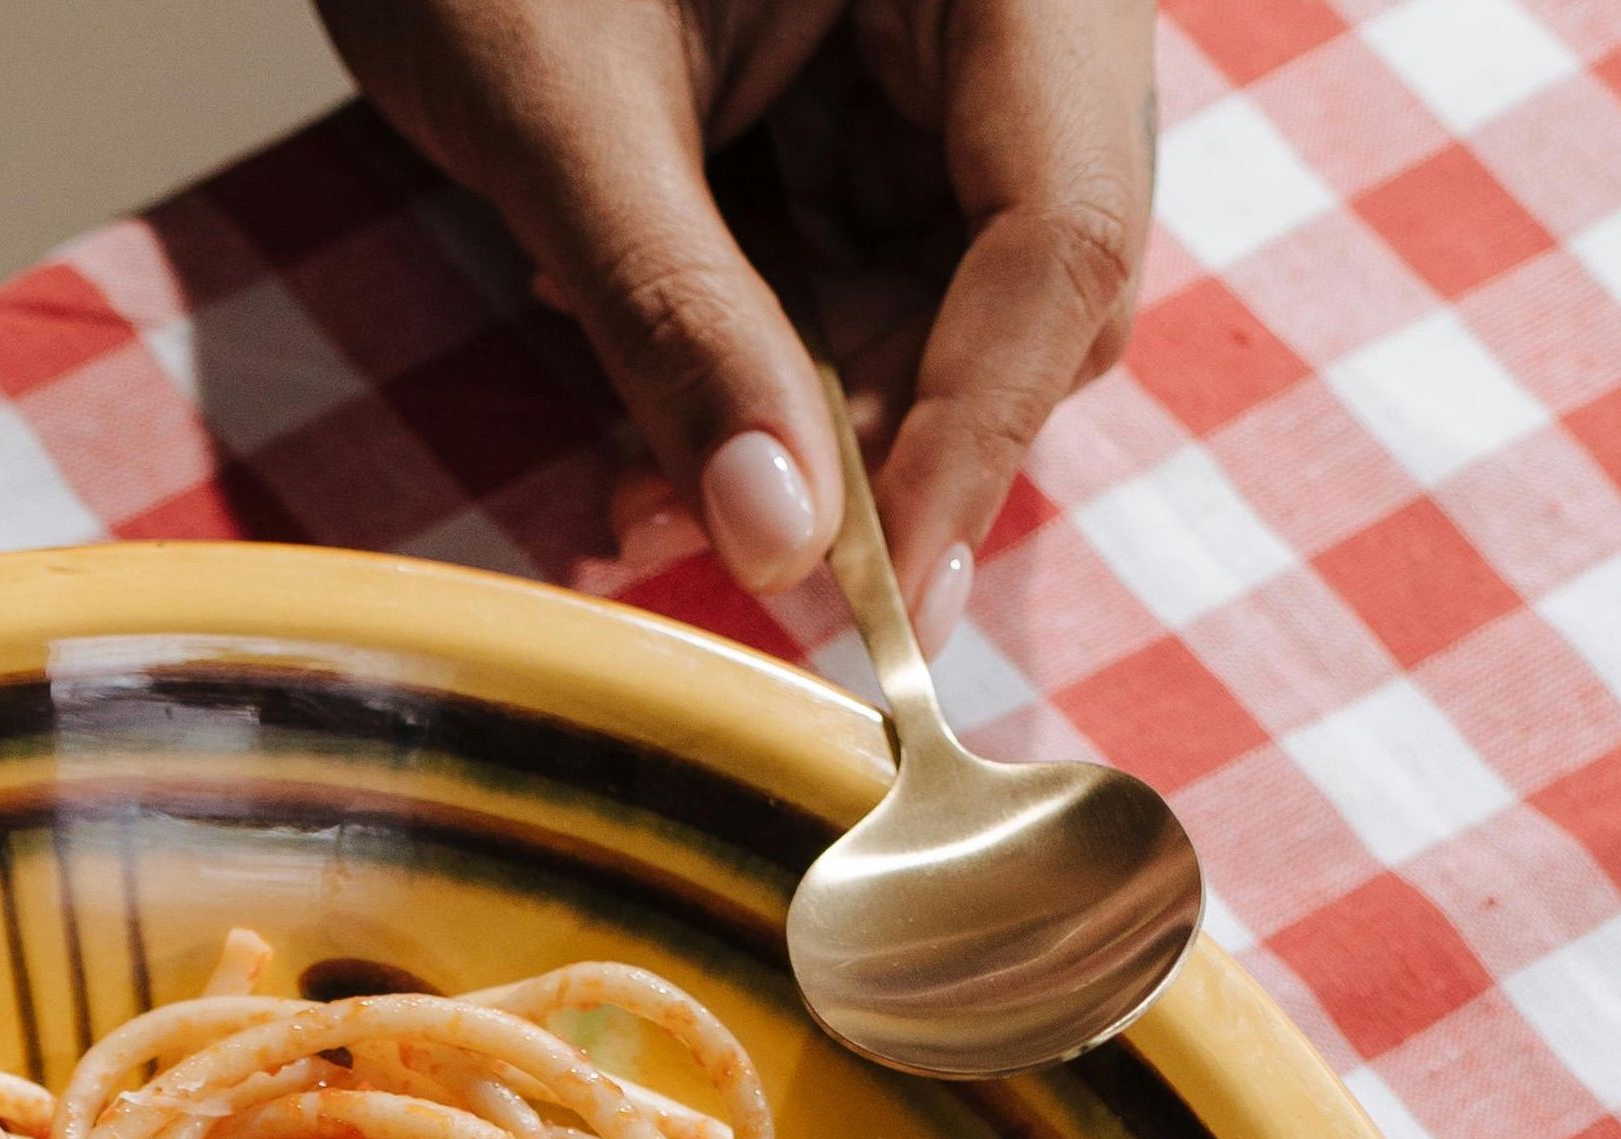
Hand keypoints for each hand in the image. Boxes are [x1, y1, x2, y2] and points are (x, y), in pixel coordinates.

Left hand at [315, 0, 1157, 638]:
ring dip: (804, 435)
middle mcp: (1011, 4)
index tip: (888, 598)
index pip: (1058, 227)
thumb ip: (675, 317)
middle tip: (722, 541)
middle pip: (1029, 287)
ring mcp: (945, 57)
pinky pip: (863, 285)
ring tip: (641, 494)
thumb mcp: (562, 108)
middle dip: (876, 445)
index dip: (977, 433)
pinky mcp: (868, 114)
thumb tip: (779, 539)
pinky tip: (652, 430)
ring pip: (946, 310)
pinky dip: (764, 379)